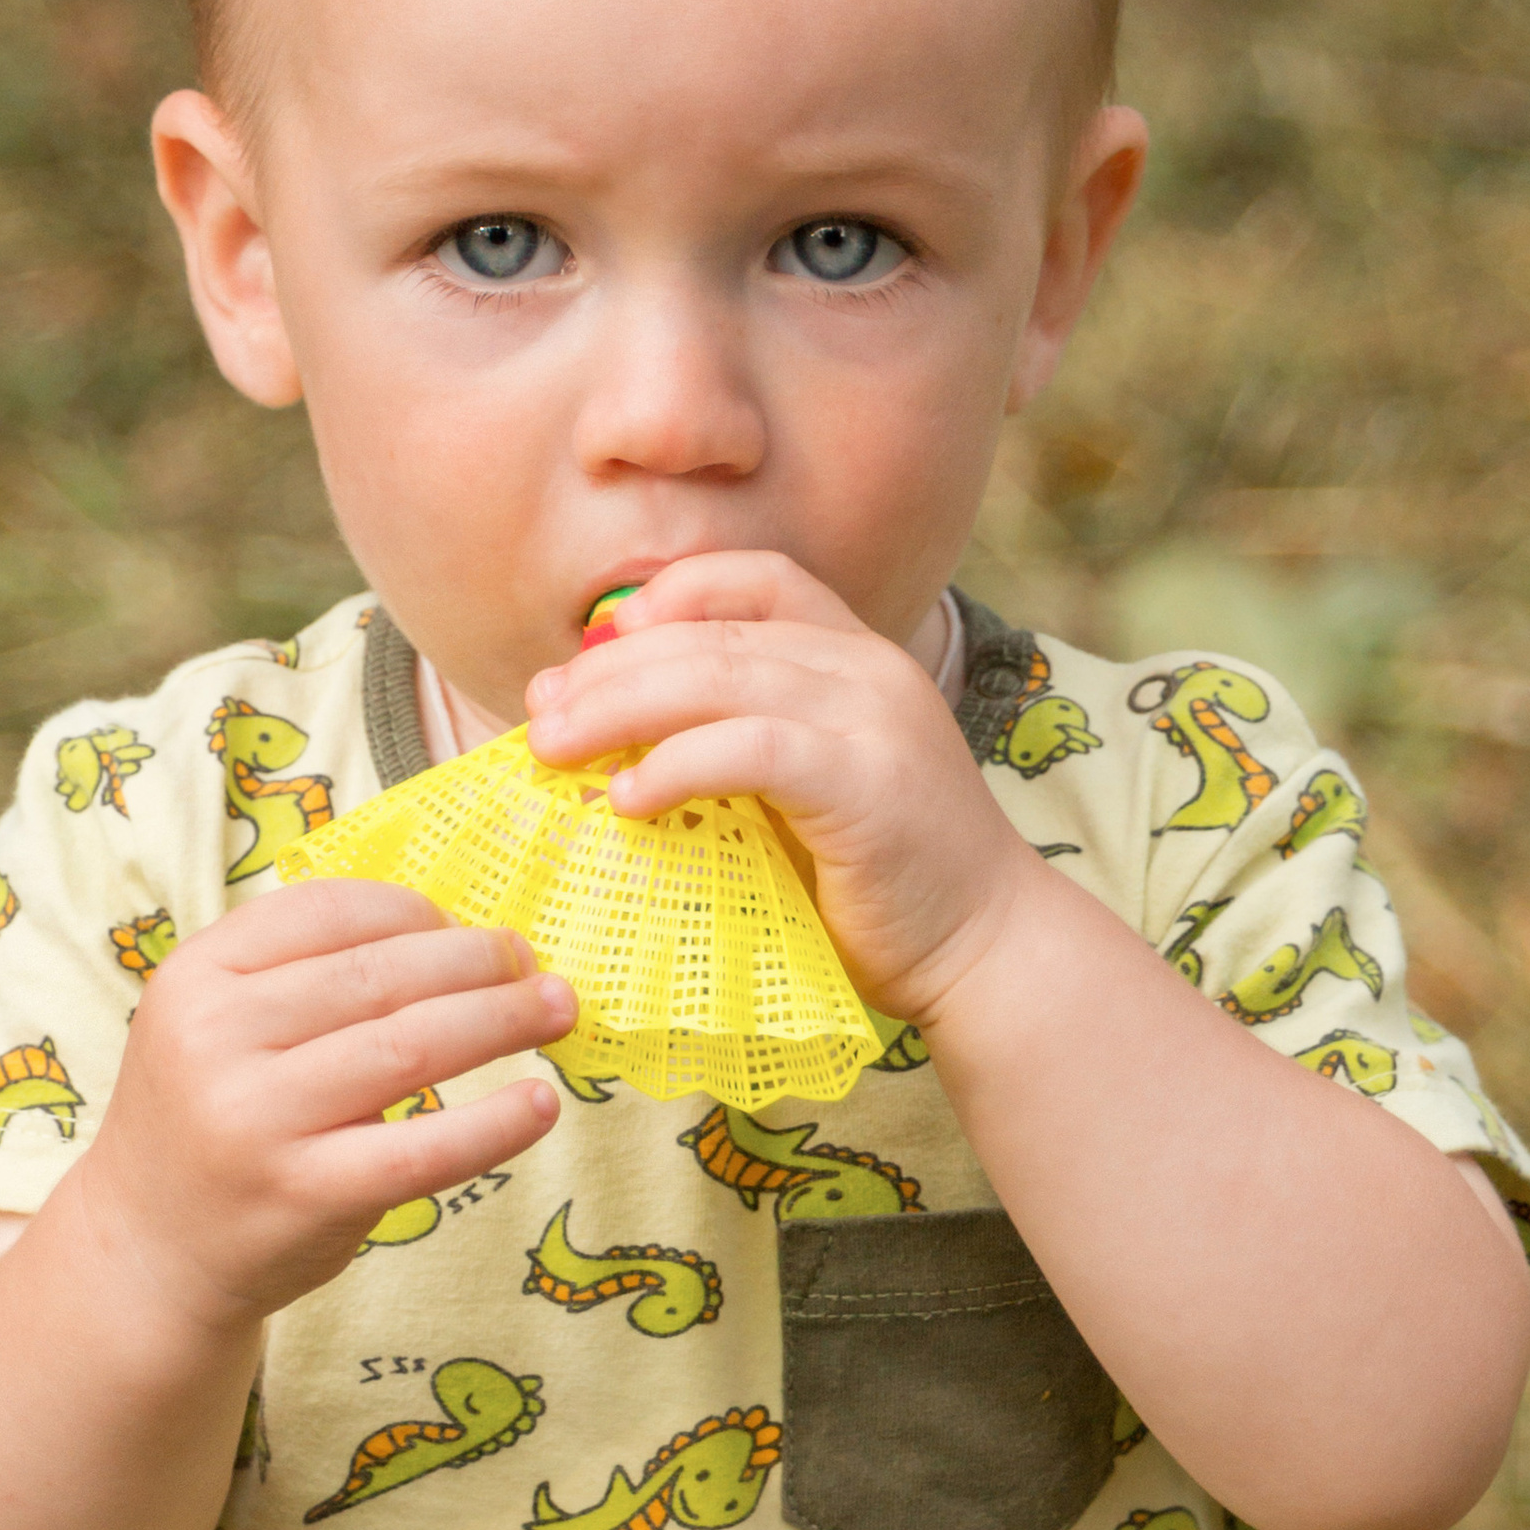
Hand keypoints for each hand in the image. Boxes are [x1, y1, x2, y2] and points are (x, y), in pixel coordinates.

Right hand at [77, 880, 574, 1330]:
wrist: (147, 1254)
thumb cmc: (213, 1121)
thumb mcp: (218, 1024)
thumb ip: (304, 975)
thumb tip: (456, 931)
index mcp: (197, 976)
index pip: (329, 911)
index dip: (418, 911)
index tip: (469, 925)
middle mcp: (216, 1038)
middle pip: (382, 973)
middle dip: (477, 960)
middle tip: (533, 964)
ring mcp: (257, 1119)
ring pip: (412, 1046)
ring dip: (503, 1020)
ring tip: (556, 1010)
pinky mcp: (303, 1194)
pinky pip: (423, 1150)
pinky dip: (494, 1125)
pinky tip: (540, 1105)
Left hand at [521, 555, 1036, 1028]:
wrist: (988, 950)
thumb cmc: (881, 886)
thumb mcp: (804, 792)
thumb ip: (732, 749)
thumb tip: (602, 734)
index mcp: (858, 657)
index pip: (754, 579)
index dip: (665, 597)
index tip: (594, 651)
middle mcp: (870, 669)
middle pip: (712, 631)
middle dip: (609, 668)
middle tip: (541, 714)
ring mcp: (874, 719)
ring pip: (719, 676)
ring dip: (618, 708)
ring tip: (553, 748)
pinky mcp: (865, 782)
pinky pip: (749, 747)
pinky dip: (675, 765)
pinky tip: (627, 799)